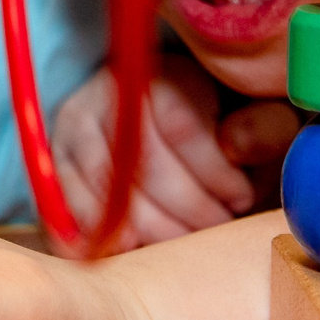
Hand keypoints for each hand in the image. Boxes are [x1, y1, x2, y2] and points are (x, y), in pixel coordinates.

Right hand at [53, 58, 300, 249]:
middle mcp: (110, 89)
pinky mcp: (56, 156)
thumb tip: (236, 146)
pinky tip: (128, 249)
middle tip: (217, 229)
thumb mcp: (260, 115)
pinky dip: (95, 233)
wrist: (170, 116)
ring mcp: (77, 123)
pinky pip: (66, 203)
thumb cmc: (225, 121)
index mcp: (164, 70)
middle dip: (188, 209)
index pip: (180, 125)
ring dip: (152, 229)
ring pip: (107, 190)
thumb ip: (263, 128)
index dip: (214, 173)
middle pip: (143, 164)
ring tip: (186, 242)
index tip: (242, 198)